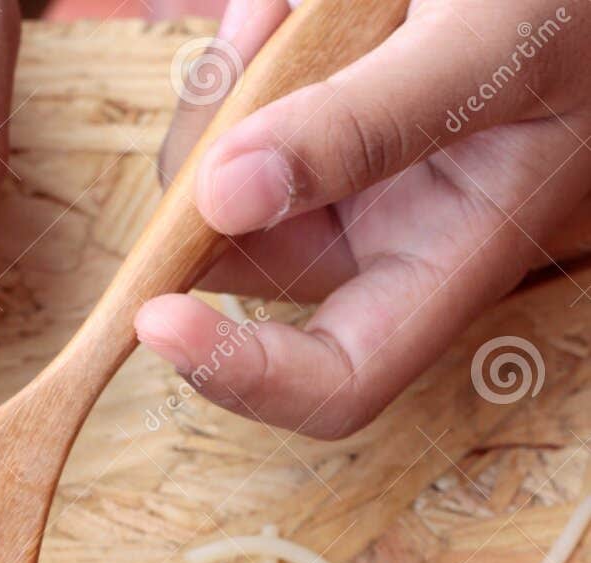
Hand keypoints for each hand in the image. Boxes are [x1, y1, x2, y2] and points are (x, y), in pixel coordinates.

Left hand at [136, 0, 590, 437]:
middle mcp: (385, 240)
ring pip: (218, 181)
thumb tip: (226, 199)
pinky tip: (292, 7)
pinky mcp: (314, 127)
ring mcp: (342, 185)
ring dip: (233, 88)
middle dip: (213, 172)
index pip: (335, 381)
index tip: (158, 316)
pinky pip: (235, 108)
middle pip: (237, 265)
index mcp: (447, 264)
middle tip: (263, 49)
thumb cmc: (572, 3)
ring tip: (296, 8)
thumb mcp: (486, 51)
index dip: (241, 376)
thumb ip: (365, 128)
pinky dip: (246, 52)